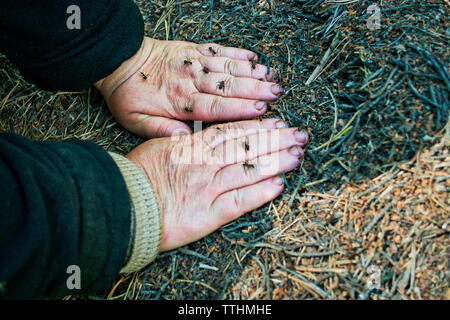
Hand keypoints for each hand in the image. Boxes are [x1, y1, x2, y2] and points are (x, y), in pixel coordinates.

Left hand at [95, 37, 281, 137]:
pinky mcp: (193, 49)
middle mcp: (190, 80)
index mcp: (179, 101)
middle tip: (278, 94)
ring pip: (227, 67)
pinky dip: (237, 53)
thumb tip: (186, 140)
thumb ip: (161, 131)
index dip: (239, 109)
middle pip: (228, 86)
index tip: (261, 111)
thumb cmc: (129, 96)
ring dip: (252, 73)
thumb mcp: (136, 121)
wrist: (118, 61)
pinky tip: (254, 58)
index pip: (215, 106)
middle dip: (255, 89)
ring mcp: (193, 62)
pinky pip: (218, 50)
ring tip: (273, 78)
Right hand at [126, 119, 307, 250]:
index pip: (232, 132)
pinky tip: (279, 185)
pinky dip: (261, 192)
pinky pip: (240, 201)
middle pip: (248, 147)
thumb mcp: (155, 145)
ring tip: (297, 155)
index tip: (277, 121)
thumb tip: (191, 130)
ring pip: (250, 169)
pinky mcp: (209, 213)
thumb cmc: (135, 175)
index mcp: (193, 145)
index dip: (258, 126)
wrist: (123, 206)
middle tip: (299, 134)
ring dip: (277, 162)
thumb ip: (178, 137)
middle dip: (276, 139)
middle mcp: (206, 163)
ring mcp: (209, 187)